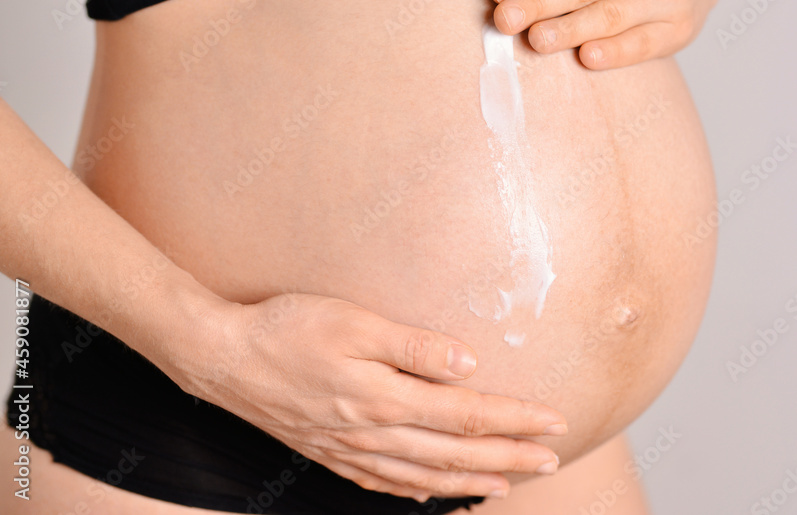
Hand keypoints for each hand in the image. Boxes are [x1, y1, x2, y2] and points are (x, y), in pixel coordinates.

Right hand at [178, 292, 566, 501]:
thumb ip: (414, 347)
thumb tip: (468, 364)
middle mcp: (373, 433)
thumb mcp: (354, 322)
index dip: (515, 419)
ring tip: (509, 482)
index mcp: (385, 398)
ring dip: (473, 480)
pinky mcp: (330, 453)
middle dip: (510, 456)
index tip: (554, 421)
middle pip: (456, 453)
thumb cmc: (288, 328)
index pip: (467, 415)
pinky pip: (384, 484)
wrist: (222, 358)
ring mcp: (350, 450)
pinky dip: (418, 493)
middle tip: (551, 458)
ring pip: (426, 475)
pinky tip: (434, 494)